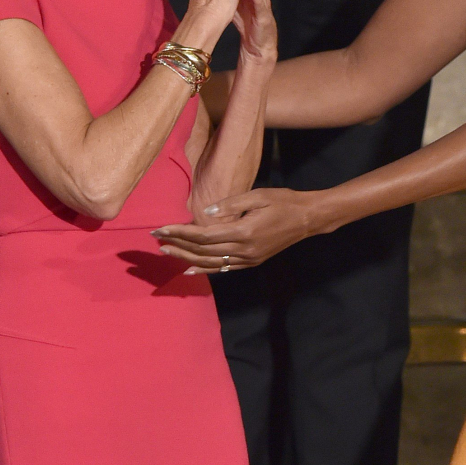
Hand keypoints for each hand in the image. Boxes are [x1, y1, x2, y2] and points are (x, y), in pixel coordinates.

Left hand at [152, 188, 322, 272]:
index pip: (203, 235)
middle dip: (178, 245)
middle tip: (157, 240)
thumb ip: (229, 204)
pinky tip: (191, 268)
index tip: (161, 228)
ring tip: (167, 253)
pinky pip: (224, 268)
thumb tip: (204, 213)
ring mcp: (248, 259)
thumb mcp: (257, 195)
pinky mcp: (252, 262)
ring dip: (187, 259)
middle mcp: (244, 250)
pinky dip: (206, 269)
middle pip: (203, 251)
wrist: (308, 219)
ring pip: (211, 263)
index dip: (179, 232)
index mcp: (243, 232)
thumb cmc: (283, 201)